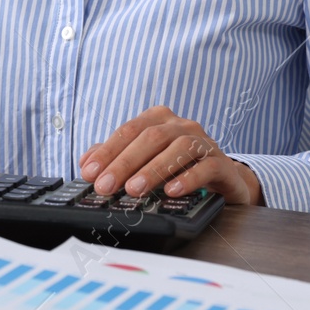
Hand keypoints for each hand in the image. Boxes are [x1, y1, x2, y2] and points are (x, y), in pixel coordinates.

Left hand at [79, 105, 262, 205]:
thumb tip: (87, 163)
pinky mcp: (222, 163)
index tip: (90, 172)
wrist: (223, 178)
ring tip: (134, 189)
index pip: (128, 131)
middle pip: (150, 138)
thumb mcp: (146, 159)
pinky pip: (205, 167)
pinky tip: (171, 191)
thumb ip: (117, 157)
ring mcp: (204, 142)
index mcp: (158, 119)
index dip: (107, 151)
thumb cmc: (178, 165)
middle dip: (124, 163)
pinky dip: (187, 178)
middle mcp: (181, 125)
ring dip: (153, 170)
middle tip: (106, 186)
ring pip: (177, 148)